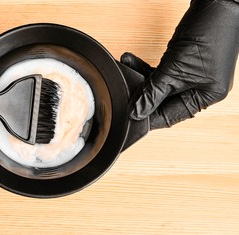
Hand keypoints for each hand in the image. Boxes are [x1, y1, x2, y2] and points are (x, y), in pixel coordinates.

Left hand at [122, 0, 238, 129]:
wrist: (217, 1)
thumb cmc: (208, 32)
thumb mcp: (174, 70)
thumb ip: (153, 92)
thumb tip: (136, 112)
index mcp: (205, 97)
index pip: (170, 115)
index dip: (147, 117)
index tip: (128, 116)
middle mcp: (200, 88)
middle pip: (162, 101)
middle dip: (141, 95)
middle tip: (122, 94)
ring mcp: (192, 74)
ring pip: (159, 85)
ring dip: (140, 78)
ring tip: (125, 69)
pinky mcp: (184, 62)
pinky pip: (161, 72)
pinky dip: (145, 68)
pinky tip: (130, 61)